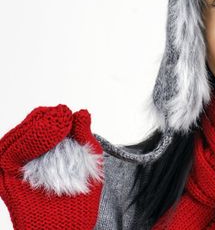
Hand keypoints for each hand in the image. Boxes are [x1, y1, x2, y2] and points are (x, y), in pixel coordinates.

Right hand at [0, 104, 103, 228]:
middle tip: (60, 115)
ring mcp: (14, 166)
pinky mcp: (5, 179)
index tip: (66, 112)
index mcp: (45, 147)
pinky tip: (41, 141)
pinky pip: (8, 156)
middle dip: (44, 119)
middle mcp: (27, 155)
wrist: (70, 224)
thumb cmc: (82, 194)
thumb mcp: (90, 159)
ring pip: (16, 138)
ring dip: (35, 129)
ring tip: (54, 125)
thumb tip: (82, 112)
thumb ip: (84, 135)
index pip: (42, 122)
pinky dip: (25, 145)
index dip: (53, 116)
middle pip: (28, 127)